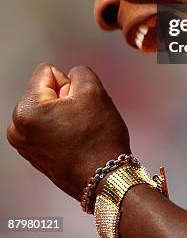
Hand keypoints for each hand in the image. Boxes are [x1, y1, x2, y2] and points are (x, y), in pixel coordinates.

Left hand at [6, 63, 130, 200]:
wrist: (106, 178)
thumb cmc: (98, 141)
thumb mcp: (94, 89)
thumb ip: (78, 71)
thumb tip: (70, 77)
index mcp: (26, 110)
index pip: (47, 72)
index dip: (69, 82)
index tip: (77, 102)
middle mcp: (18, 129)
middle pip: (46, 91)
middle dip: (65, 98)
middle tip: (80, 117)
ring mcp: (25, 144)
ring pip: (49, 108)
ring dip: (64, 113)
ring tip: (78, 129)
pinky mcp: (35, 154)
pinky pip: (49, 126)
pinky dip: (62, 128)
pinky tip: (75, 139)